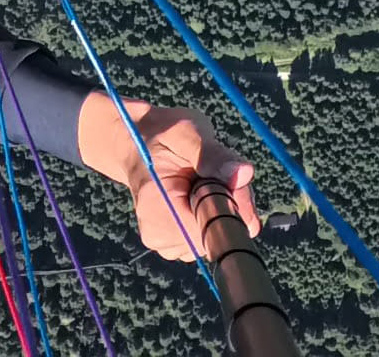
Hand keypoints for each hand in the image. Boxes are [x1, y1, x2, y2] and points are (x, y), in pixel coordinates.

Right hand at [75, 100, 256, 262]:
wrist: (135, 142)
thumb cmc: (161, 134)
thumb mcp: (187, 133)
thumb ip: (214, 155)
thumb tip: (243, 173)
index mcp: (157, 210)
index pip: (212, 227)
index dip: (233, 206)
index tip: (233, 180)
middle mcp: (158, 236)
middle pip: (217, 233)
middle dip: (229, 204)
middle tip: (217, 173)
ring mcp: (166, 244)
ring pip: (215, 235)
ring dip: (221, 208)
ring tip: (203, 180)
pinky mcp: (174, 244)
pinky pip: (207, 235)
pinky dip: (212, 214)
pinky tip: (200, 193)